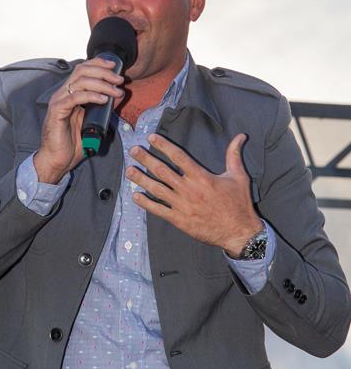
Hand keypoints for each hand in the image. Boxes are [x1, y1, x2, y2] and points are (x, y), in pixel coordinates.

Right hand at [34, 58, 124, 183]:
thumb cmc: (73, 143)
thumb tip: (117, 95)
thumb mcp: (91, 121)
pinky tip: (103, 100)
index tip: (114, 66)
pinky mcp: (57, 111)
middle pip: (82, 71)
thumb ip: (101, 107)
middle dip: (104, 72)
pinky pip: (75, 98)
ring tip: (116, 91)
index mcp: (69, 93)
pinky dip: (91, 96)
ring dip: (102, 84)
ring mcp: (58, 101)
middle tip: (119, 80)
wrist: (58, 160)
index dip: (98, 64)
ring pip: (81, 82)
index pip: (82, 69)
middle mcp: (62, 93)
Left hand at [126, 133, 262, 256]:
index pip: (178, 157)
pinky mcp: (179, 220)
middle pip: (162, 171)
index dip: (163, 146)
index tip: (151, 138)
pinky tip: (135, 196)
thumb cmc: (239, 204)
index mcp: (201, 177)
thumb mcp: (239, 177)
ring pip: (156, 189)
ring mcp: (182, 205)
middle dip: (146, 159)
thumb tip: (240, 136)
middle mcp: (188, 189)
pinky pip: (158, 210)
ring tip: (129, 171)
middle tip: (134, 151)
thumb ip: (234, 155)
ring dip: (141, 179)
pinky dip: (146, 203)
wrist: (238, 232)